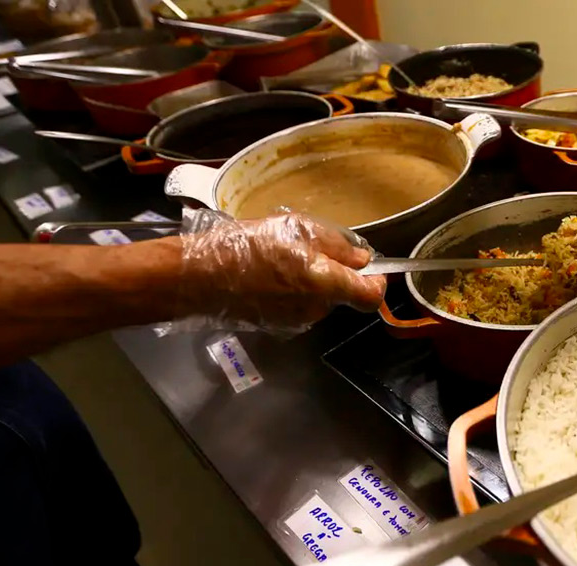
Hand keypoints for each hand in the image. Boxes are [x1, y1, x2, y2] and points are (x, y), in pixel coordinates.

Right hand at [179, 209, 385, 332]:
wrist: (198, 278)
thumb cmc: (246, 247)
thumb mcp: (295, 229)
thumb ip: (335, 245)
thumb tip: (362, 258)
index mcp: (325, 284)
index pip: (371, 297)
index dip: (377, 282)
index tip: (371, 269)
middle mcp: (316, 309)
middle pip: (340, 293)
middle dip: (331, 273)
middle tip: (304, 248)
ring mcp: (296, 321)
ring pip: (317, 299)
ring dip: (308, 281)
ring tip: (279, 259)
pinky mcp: (278, 327)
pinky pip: (296, 306)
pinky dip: (289, 292)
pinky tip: (265, 276)